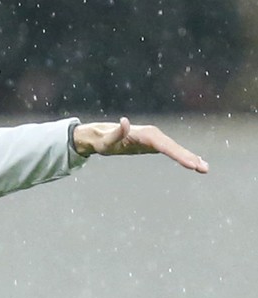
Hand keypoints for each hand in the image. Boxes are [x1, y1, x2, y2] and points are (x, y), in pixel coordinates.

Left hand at [72, 117, 208, 172]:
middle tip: (204, 169)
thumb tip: (124, 121)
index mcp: (145, 135)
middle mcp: (153, 135)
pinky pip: (171, 150)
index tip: (191, 164)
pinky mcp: (154, 144)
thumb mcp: (107, 140)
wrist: (101, 136)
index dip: (179, 154)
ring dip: (190, 157)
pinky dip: (183, 155)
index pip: (165, 146)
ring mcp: (154, 139)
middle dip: (189, 157)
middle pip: (173, 147)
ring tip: (204, 168)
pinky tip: (194, 162)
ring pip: (175, 148)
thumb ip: (116, 132)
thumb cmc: (103, 140)